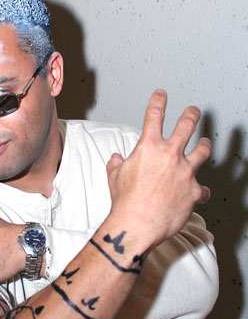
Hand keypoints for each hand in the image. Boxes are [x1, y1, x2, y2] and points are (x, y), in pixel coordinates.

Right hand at [106, 89, 210, 248]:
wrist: (137, 224)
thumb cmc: (125, 202)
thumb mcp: (115, 177)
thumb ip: (117, 164)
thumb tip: (116, 159)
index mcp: (149, 148)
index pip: (154, 115)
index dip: (158, 101)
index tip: (162, 94)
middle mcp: (170, 155)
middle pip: (187, 125)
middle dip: (191, 114)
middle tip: (193, 111)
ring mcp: (185, 172)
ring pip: (202, 151)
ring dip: (204, 145)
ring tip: (205, 143)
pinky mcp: (194, 191)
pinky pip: (203, 189)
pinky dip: (200, 191)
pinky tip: (200, 193)